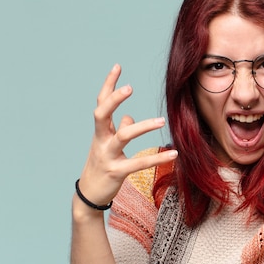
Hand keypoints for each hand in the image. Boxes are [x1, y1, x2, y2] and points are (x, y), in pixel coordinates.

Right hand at [76, 64, 177, 208]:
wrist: (89, 196)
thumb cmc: (100, 167)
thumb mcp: (108, 147)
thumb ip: (118, 129)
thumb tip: (129, 116)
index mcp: (100, 132)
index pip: (101, 103)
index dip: (108, 85)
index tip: (118, 67)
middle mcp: (100, 141)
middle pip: (101, 114)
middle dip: (113, 99)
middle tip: (130, 87)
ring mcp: (107, 156)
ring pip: (122, 136)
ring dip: (143, 127)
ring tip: (162, 121)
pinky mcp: (116, 172)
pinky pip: (138, 163)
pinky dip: (157, 158)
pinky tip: (174, 154)